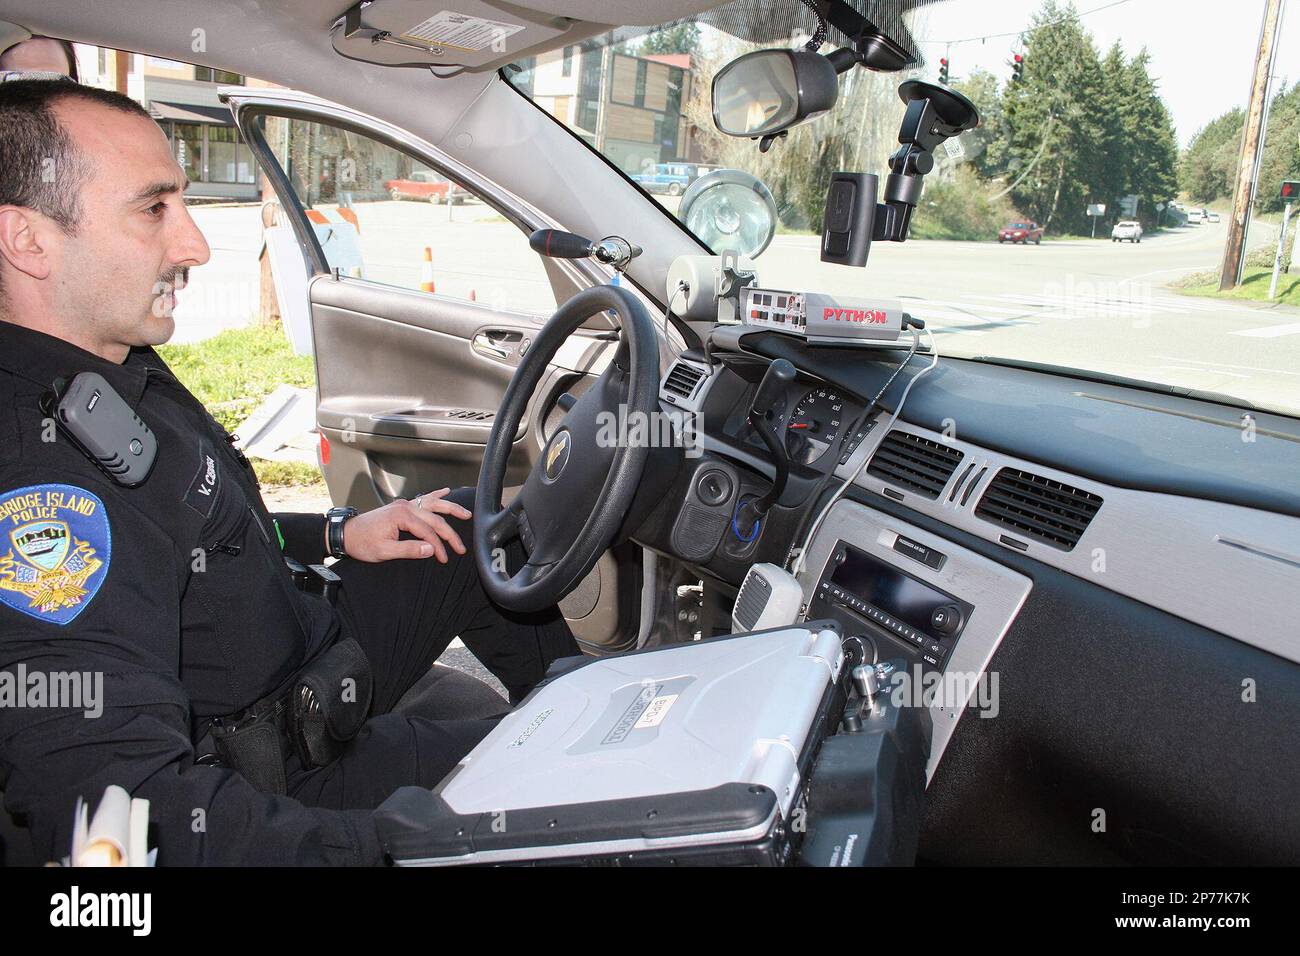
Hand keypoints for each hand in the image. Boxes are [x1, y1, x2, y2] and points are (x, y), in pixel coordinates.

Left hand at [341, 488, 471, 562]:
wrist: (346, 534)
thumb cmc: (362, 543)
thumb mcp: (384, 551)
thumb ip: (409, 550)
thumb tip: (431, 550)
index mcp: (401, 516)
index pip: (427, 532)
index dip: (438, 546)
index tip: (444, 558)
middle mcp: (405, 506)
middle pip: (435, 519)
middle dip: (450, 534)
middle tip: (461, 547)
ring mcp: (404, 504)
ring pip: (433, 505)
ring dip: (451, 509)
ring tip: (466, 514)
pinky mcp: (402, 506)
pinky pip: (423, 499)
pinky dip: (436, 495)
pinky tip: (446, 491)